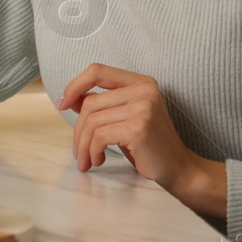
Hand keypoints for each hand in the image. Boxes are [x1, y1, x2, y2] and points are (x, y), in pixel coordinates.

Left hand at [58, 63, 226, 217]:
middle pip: (90, 103)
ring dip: (83, 145)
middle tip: (78, 151)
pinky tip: (98, 160)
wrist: (180, 170)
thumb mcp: (123, 118)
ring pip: (92, 121)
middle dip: (78, 130)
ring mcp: (143, 107)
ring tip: (86, 159)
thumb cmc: (148, 145)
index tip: (62, 104)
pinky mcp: (139, 127)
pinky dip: (92, 150)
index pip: (97, 71)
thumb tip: (70, 99)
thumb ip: (102, 105)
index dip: (74, 86)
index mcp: (140, 82)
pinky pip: (99, 136)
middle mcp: (144, 90)